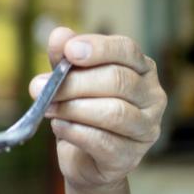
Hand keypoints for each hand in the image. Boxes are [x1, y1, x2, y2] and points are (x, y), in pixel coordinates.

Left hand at [29, 27, 166, 191]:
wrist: (83, 159)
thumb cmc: (81, 112)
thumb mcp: (70, 80)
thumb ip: (65, 58)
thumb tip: (59, 35)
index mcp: (142, 69)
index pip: (126, 50)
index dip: (98, 48)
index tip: (69, 51)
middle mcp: (152, 96)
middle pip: (117, 81)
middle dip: (75, 83)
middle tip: (41, 87)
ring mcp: (147, 128)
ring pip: (113, 112)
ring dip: (72, 108)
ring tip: (47, 108)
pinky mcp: (130, 157)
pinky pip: (103, 141)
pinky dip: (75, 131)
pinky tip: (59, 126)